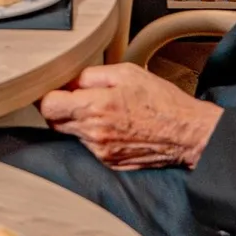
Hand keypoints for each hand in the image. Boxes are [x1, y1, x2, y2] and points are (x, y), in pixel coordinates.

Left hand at [38, 64, 221, 168]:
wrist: (187, 134)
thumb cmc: (161, 101)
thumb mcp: (126, 73)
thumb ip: (91, 75)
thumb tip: (70, 79)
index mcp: (94, 107)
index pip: (48, 106)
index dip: (48, 95)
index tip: (54, 88)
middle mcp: (93, 133)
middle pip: (54, 122)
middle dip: (60, 108)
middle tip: (75, 96)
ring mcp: (100, 151)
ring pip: (72, 134)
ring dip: (78, 121)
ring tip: (102, 109)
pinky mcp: (109, 162)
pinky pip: (89, 146)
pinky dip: (93, 135)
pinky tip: (113, 124)